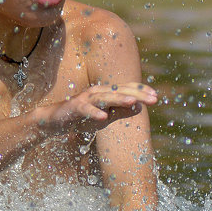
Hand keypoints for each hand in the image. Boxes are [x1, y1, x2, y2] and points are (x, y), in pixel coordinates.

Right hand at [41, 83, 156, 134]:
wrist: (55, 120)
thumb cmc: (82, 118)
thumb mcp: (105, 117)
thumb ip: (121, 112)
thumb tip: (139, 107)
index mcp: (106, 93)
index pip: (126, 89)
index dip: (141, 91)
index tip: (156, 97)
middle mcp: (98, 92)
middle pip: (120, 91)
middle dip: (137, 94)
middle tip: (154, 99)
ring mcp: (86, 99)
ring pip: (105, 98)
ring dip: (119, 99)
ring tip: (132, 101)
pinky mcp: (75, 108)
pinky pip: (86, 110)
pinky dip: (94, 113)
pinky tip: (103, 118)